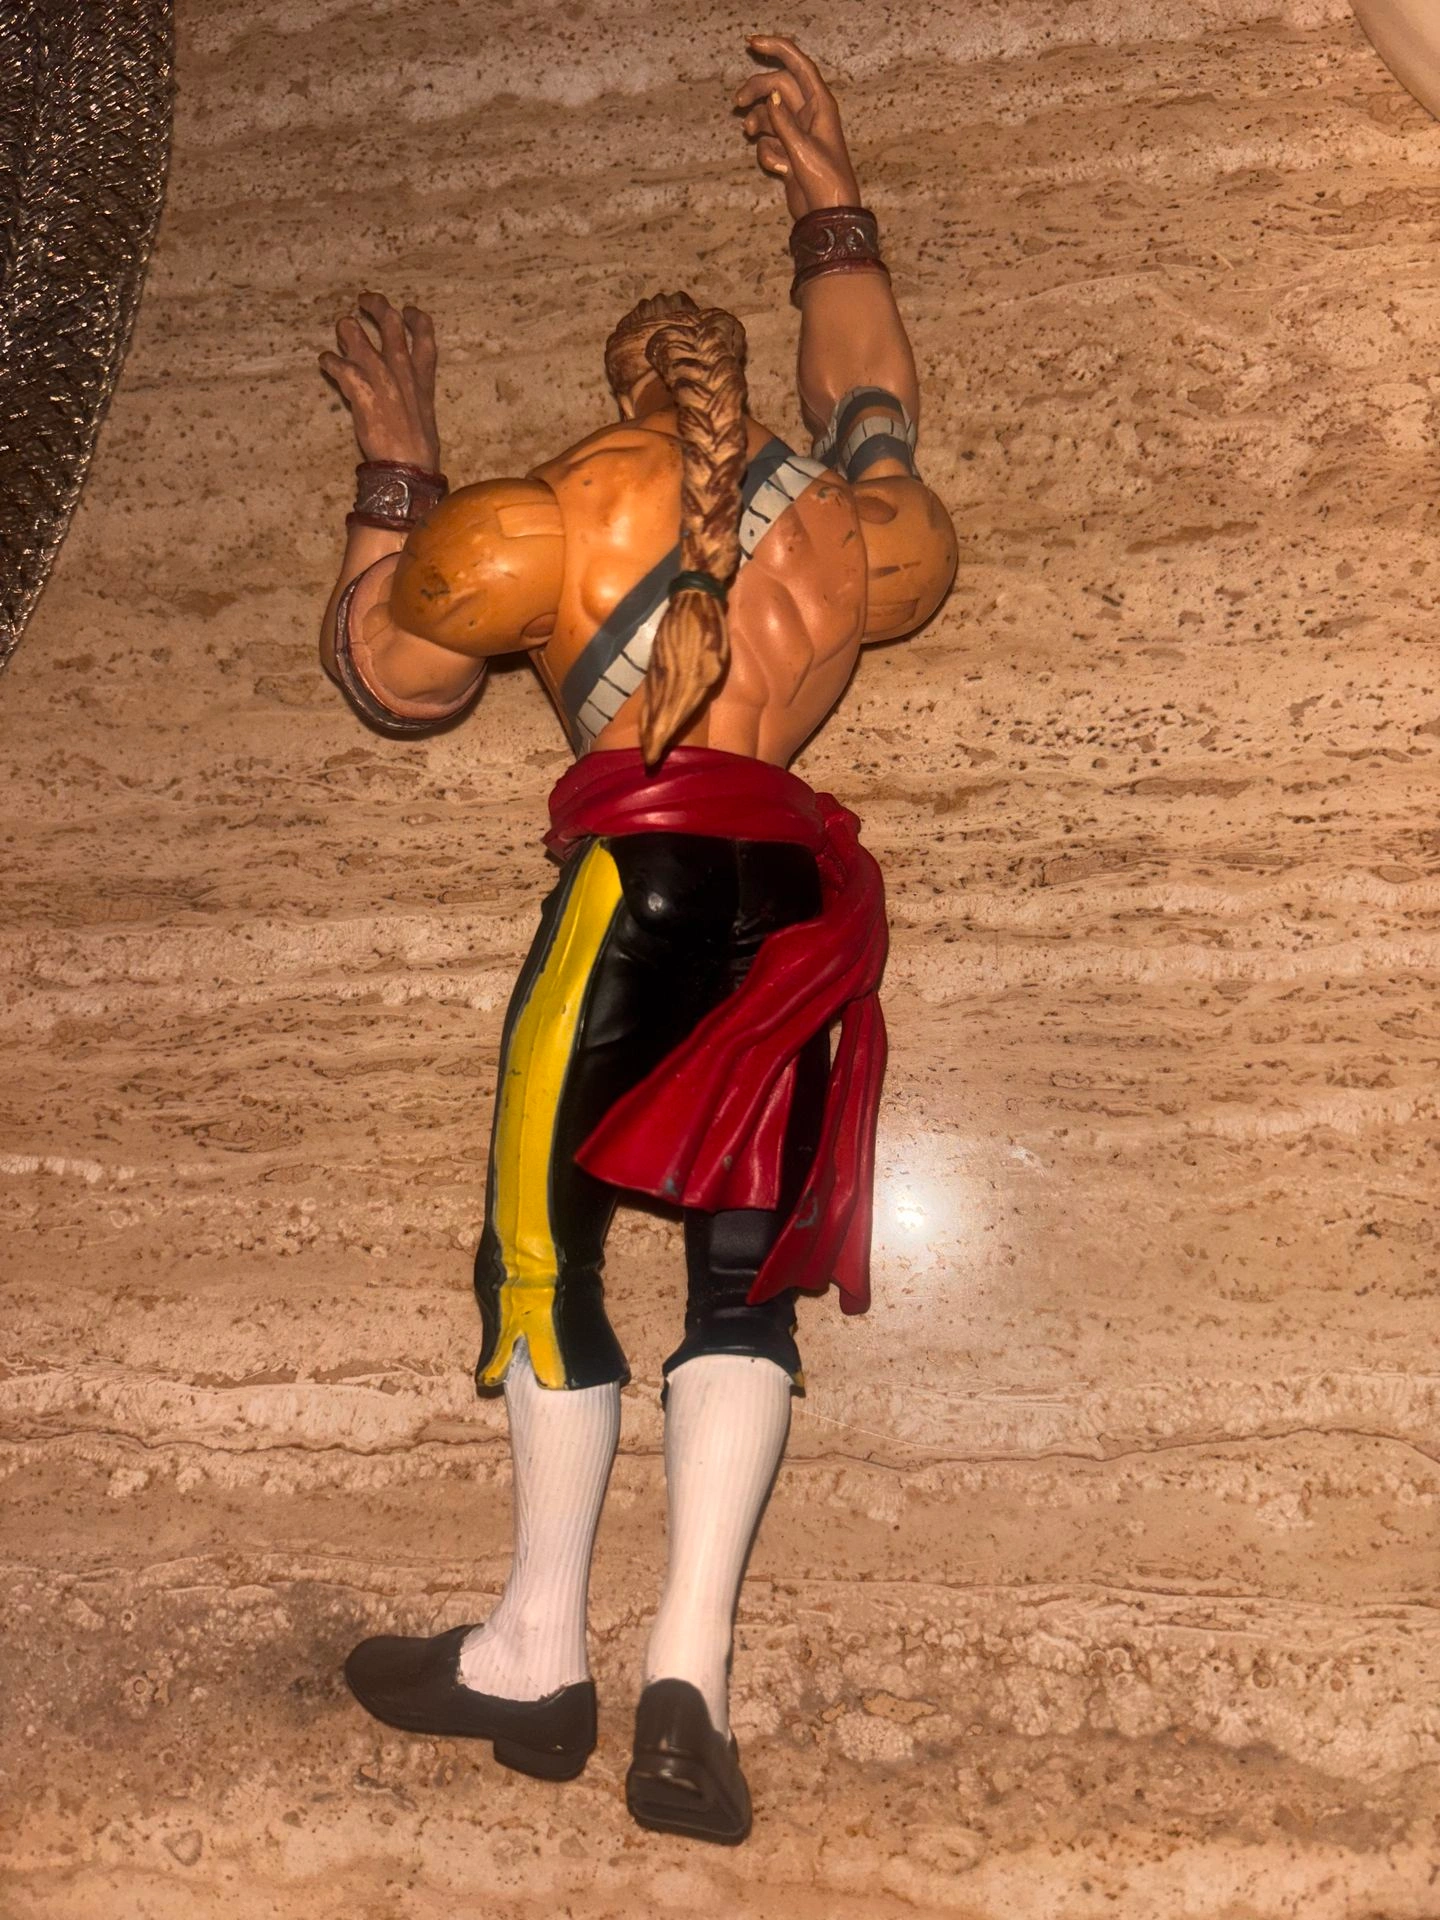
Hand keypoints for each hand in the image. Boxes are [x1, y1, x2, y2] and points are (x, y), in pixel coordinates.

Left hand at [319, 293, 440, 469]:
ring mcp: (379, 377)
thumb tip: (401, 391)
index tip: (406, 310)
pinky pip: (338, 364)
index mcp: (422, 376)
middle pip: (388, 321)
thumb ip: (413, 393)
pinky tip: (325, 362)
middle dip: (375, 305)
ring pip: (356, 335)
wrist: (408, 465)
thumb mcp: (424, 413)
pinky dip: (329, 361)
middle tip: (364, 300)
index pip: (424, 333)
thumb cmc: (419, 448)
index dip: (415, 317)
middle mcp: (401, 369)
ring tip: (342, 329)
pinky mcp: (360, 390)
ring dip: (346, 328)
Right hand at [734, 35, 860, 220]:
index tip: (751, 43)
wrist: (828, 217)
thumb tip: (771, 97)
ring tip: (749, 135)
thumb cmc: (825, 181)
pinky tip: (777, 169)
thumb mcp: (802, 149)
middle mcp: (809, 115)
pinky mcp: (790, 153)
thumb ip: (784, 122)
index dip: (776, 49)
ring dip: (757, 123)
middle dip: (757, 91)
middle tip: (737, 104)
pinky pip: (770, 142)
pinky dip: (767, 153)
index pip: (798, 65)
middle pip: (778, 87)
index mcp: (820, 105)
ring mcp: (798, 134)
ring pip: (770, 114)